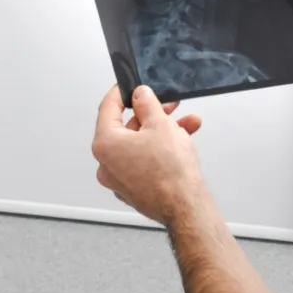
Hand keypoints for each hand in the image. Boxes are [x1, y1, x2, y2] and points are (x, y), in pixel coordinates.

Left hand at [91, 85, 206, 226]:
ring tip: (187, 125)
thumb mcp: (160, 124)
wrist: (186, 207)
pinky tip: (181, 143)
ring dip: (163, 132)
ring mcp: (120, 179)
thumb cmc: (170, 171)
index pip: (108, 108)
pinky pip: (144, 161)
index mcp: (105, 144)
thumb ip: (147, 104)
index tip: (130, 86)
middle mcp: (106, 163)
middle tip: (169, 106)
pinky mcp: (134, 189)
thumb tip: (140, 95)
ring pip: (140, 145)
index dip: (121, 93)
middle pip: (127, 128)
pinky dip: (160, 151)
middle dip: (152, 115)